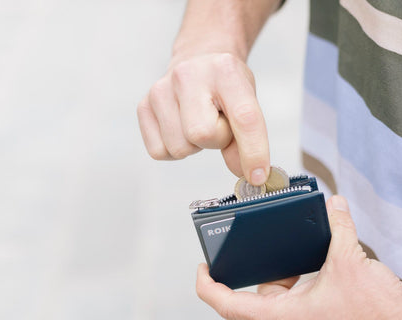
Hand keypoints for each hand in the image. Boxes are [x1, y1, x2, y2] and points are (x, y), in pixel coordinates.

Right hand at [137, 51, 269, 184]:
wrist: (197, 60)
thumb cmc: (224, 85)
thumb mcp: (247, 101)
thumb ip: (248, 140)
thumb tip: (247, 175)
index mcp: (225, 71)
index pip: (244, 118)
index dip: (253, 151)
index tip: (258, 176)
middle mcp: (188, 75)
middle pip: (203, 135)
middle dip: (215, 140)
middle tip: (218, 124)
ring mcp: (160, 90)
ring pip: (179, 148)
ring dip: (194, 145)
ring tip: (199, 122)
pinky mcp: (143, 106)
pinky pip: (160, 151)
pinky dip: (174, 148)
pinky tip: (181, 128)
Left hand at [196, 196, 401, 319]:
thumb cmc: (378, 312)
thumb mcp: (350, 259)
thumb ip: (338, 227)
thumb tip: (336, 205)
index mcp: (284, 318)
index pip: (229, 305)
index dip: (208, 286)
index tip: (203, 269)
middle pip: (265, 298)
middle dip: (275, 271)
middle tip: (288, 250)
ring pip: (287, 306)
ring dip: (296, 284)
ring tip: (316, 263)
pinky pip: (305, 316)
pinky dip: (310, 296)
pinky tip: (330, 280)